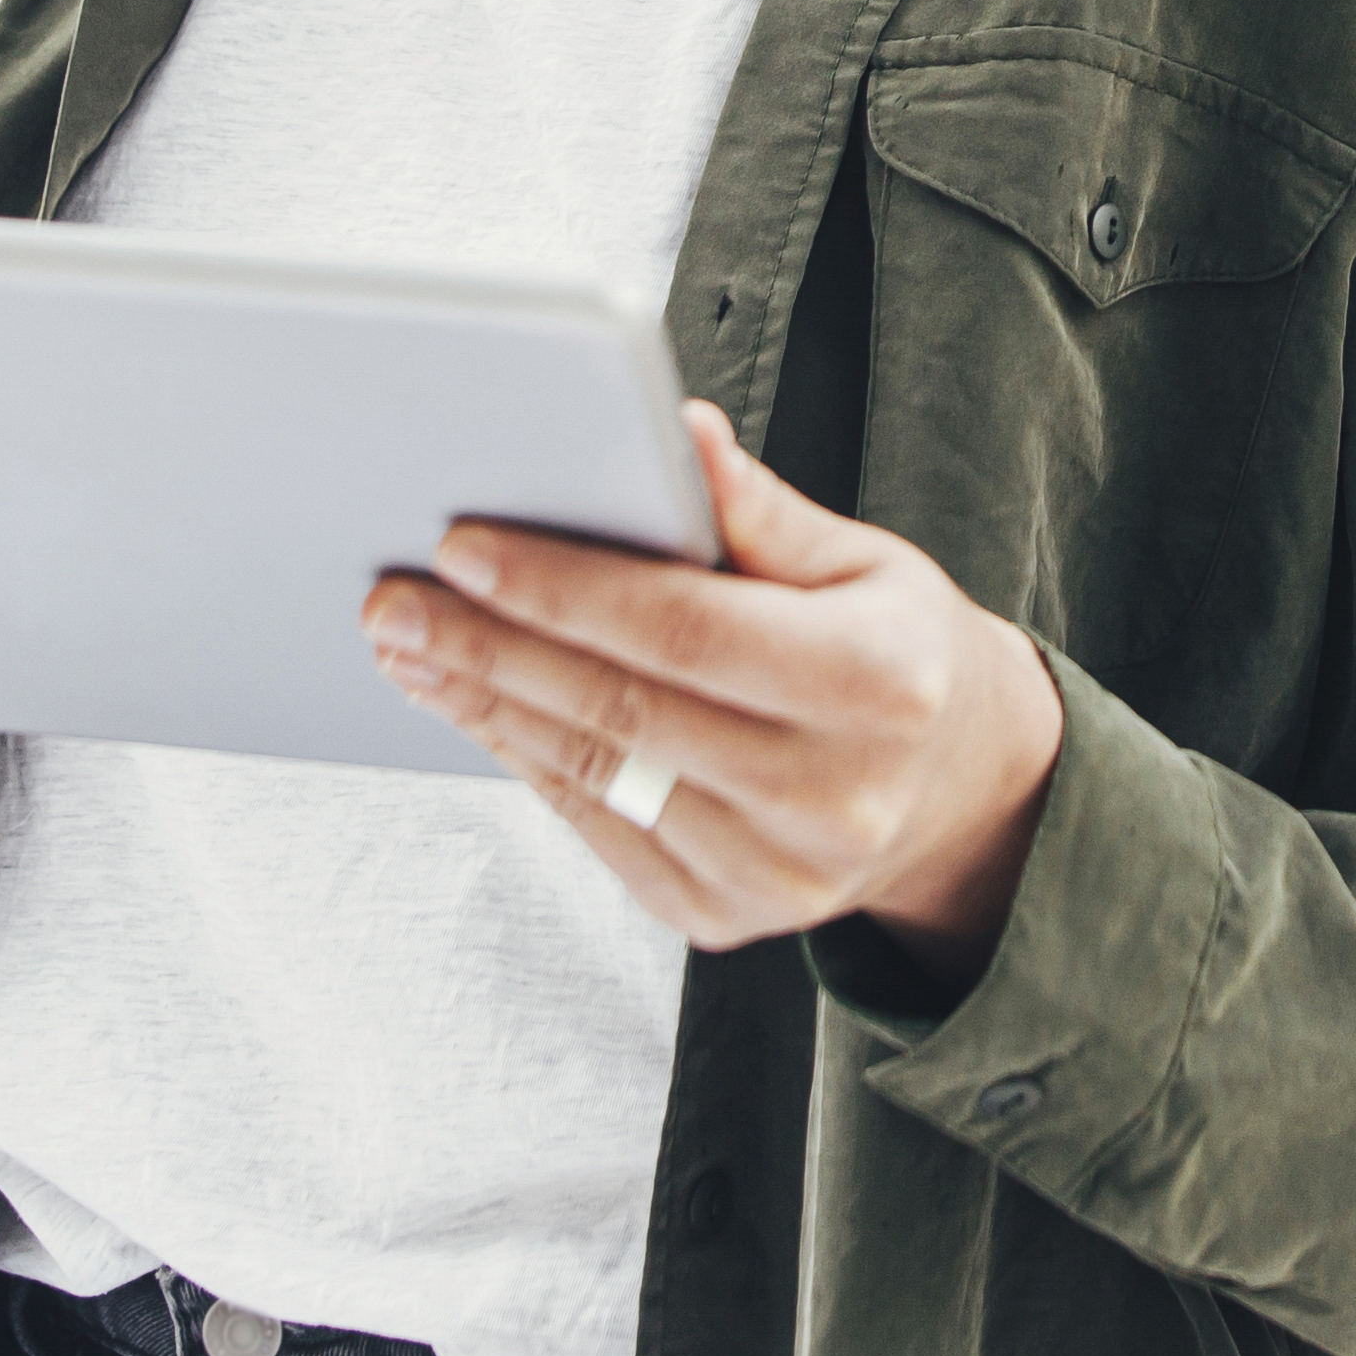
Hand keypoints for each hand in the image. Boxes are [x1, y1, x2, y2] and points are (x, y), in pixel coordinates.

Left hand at [369, 404, 1063, 969]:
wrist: (961, 795)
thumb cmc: (899, 653)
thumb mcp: (866, 564)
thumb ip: (763, 512)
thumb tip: (679, 436)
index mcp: (876, 684)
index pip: (685, 628)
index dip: (563, 587)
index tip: (462, 545)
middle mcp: (830, 795)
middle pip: (621, 709)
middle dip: (490, 649)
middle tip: (394, 601)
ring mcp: (777, 875)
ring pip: (596, 777)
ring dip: (486, 708)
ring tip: (410, 650)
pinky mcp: (726, 919)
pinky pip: (600, 831)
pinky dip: (528, 763)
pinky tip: (478, 709)